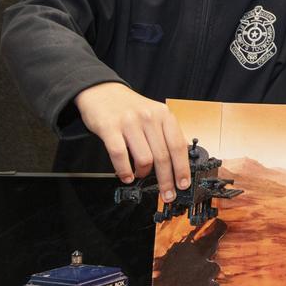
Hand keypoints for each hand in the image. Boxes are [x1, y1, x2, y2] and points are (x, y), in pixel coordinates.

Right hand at [74, 82, 189, 200]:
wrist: (102, 91)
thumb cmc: (130, 108)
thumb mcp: (154, 114)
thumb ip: (166, 134)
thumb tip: (180, 160)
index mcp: (164, 115)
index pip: (178, 146)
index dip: (182, 169)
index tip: (183, 184)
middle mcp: (149, 117)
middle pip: (163, 156)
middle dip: (166, 180)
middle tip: (166, 194)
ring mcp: (129, 122)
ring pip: (144, 158)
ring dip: (143, 174)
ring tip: (139, 176)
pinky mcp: (109, 127)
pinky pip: (120, 155)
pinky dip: (124, 171)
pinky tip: (126, 176)